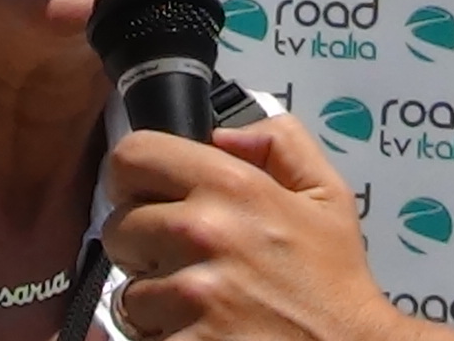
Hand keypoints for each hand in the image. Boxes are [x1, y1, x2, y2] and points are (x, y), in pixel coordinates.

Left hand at [99, 116, 418, 340]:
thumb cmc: (333, 285)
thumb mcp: (327, 195)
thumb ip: (281, 143)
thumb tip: (226, 133)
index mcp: (232, 186)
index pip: (133, 156)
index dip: (134, 178)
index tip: (146, 197)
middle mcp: (203, 232)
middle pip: (120, 227)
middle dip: (144, 246)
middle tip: (185, 262)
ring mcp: (191, 293)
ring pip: (129, 290)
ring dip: (157, 301)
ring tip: (204, 304)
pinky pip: (142, 336)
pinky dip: (167, 337)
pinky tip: (205, 333)